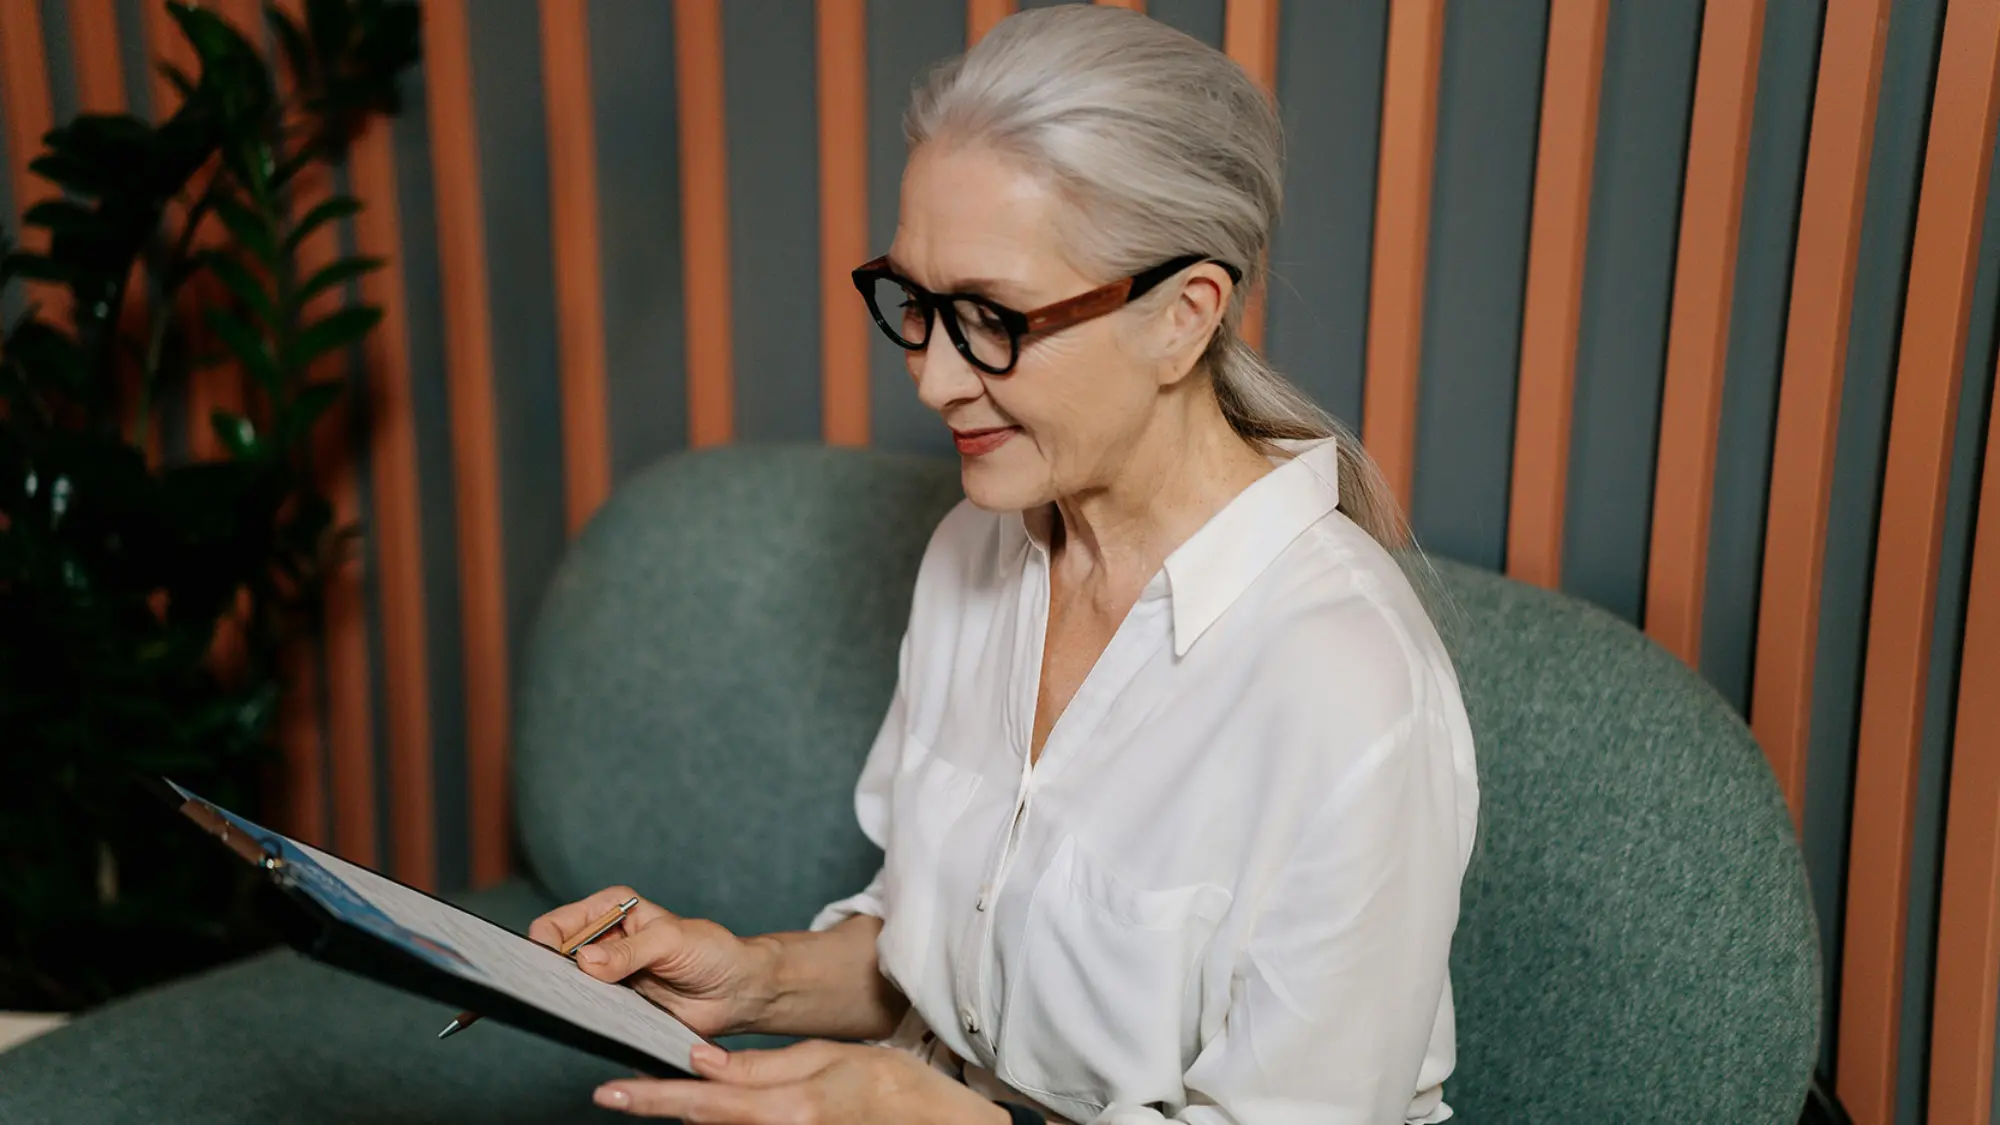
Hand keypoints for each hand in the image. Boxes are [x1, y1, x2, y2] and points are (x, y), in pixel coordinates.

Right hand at [528, 885, 774, 1037]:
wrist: (736, 990)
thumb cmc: (711, 952)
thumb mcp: (671, 941)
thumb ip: (629, 951)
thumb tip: (585, 961)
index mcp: (610, 909)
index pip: (557, 924)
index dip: (544, 944)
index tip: (545, 966)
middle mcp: (601, 940)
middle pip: (552, 957)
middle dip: (549, 974)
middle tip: (555, 992)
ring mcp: (604, 975)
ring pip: (566, 988)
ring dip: (567, 999)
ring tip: (577, 1007)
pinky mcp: (614, 1005)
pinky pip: (587, 1013)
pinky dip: (584, 1018)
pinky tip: (591, 1022)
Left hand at [592, 1040, 1013, 1123]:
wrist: (925, 1122)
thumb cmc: (884, 1085)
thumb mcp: (824, 1058)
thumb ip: (759, 1065)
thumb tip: (702, 1062)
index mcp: (788, 1110)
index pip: (704, 1101)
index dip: (653, 1098)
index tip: (609, 1092)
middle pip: (701, 1123)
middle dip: (658, 1106)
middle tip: (614, 1094)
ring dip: (688, 1112)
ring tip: (654, 1093)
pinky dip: (717, 1119)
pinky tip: (707, 1105)